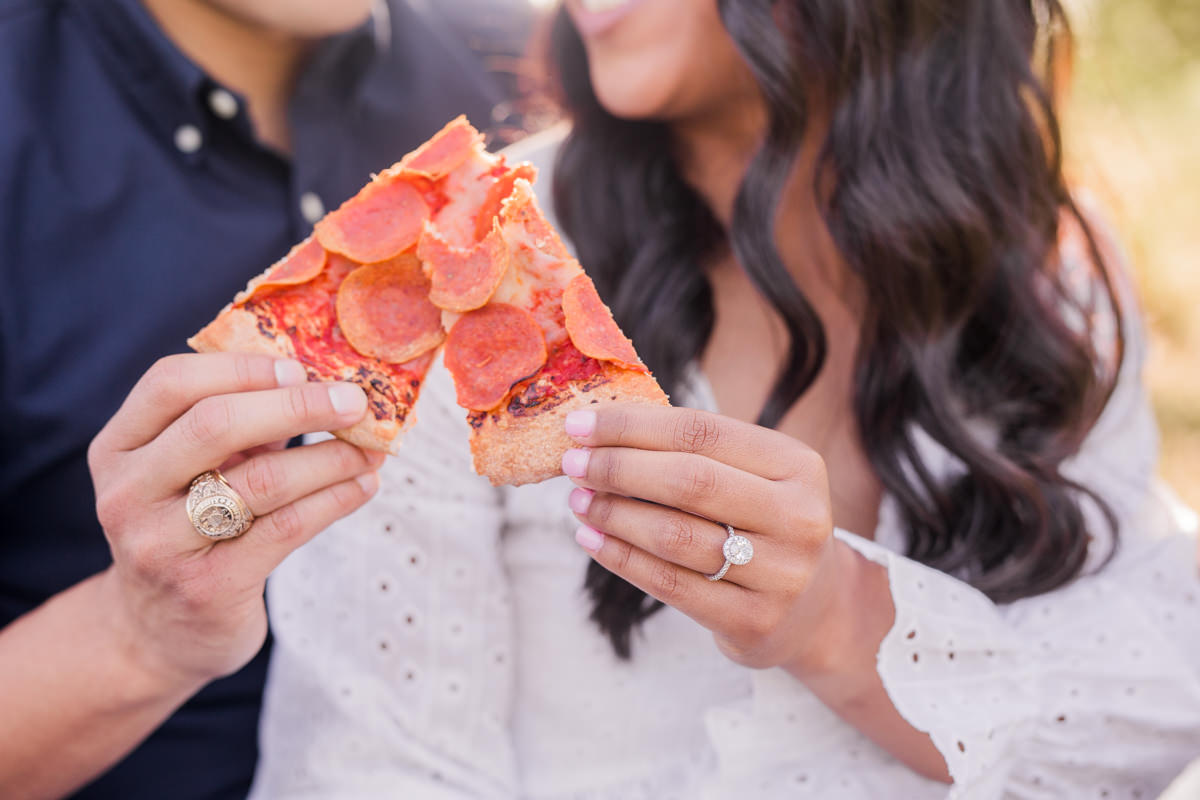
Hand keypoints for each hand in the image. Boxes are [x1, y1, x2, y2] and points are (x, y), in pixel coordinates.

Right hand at [87, 353, 382, 683]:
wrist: (158, 632)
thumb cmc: (189, 529)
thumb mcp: (190, 471)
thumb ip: (235, 426)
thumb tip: (321, 380)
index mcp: (118, 448)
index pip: (170, 383)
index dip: (242, 368)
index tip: (301, 367)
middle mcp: (127, 493)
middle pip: (214, 424)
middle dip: (298, 405)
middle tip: (354, 402)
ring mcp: (162, 544)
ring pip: (262, 480)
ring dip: (331, 458)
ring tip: (371, 449)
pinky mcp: (207, 587)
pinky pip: (286, 528)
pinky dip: (335, 499)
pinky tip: (363, 485)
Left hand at [562, 404, 847, 670]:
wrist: (811, 609)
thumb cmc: (760, 525)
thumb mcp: (751, 478)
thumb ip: (691, 451)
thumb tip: (599, 428)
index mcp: (797, 465)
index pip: (702, 432)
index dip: (633, 425)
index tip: (580, 424)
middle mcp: (799, 517)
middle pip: (690, 481)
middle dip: (618, 468)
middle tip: (572, 463)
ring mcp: (781, 574)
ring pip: (676, 536)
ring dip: (614, 515)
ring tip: (578, 501)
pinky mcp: (753, 621)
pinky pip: (670, 585)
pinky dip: (621, 558)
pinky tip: (592, 539)